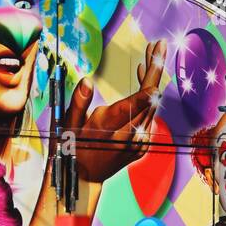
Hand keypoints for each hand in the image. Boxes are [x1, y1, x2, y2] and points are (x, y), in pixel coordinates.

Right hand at [65, 38, 166, 182]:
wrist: (84, 180)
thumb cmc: (72, 149)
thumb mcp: (68, 126)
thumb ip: (79, 103)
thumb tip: (87, 80)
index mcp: (112, 130)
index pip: (139, 102)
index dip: (150, 76)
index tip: (155, 56)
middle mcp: (130, 137)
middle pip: (150, 100)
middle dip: (154, 70)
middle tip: (157, 45)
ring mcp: (139, 142)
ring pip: (152, 107)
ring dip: (151, 80)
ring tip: (150, 55)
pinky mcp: (142, 144)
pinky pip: (150, 116)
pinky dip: (148, 97)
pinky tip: (143, 78)